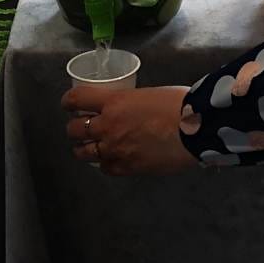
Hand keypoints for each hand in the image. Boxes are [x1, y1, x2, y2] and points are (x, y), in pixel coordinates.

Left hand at [62, 85, 198, 175]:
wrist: (195, 130)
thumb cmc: (178, 104)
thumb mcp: (147, 95)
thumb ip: (131, 103)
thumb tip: (130, 110)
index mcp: (113, 102)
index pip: (76, 99)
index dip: (68, 102)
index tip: (69, 104)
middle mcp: (108, 126)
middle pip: (74, 129)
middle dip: (75, 128)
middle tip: (81, 128)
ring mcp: (114, 149)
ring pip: (84, 153)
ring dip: (84, 149)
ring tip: (90, 148)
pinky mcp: (126, 168)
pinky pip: (105, 168)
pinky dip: (105, 164)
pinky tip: (110, 160)